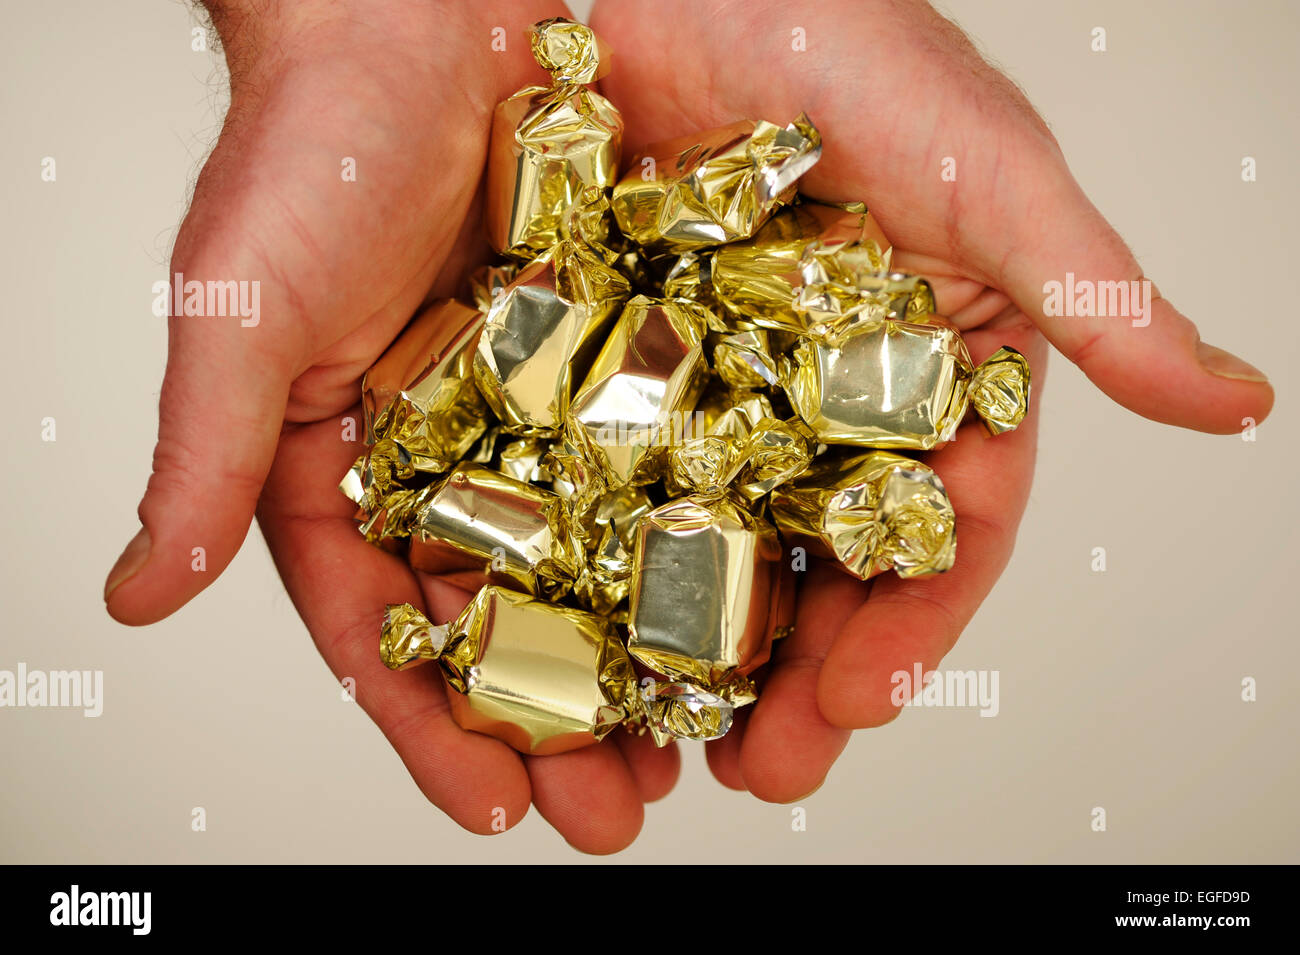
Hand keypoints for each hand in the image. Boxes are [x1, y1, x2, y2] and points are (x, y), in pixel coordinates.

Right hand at [103, 0, 677, 853]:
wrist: (409, 17)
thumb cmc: (305, 155)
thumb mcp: (242, 318)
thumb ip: (201, 459)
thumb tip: (134, 593)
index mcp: (353, 472)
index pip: (387, 630)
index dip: (432, 725)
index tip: (493, 810)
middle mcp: (457, 457)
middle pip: (511, 617)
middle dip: (560, 724)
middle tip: (618, 812)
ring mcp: (547, 410)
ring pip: (601, 555)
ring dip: (644, 653)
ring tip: (698, 744)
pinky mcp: (628, 350)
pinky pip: (674, 452)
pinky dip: (703, 526)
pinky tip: (748, 597)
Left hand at [590, 0, 1273, 799]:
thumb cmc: (843, 37)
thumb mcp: (984, 172)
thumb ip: (1087, 295)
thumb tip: (1233, 401)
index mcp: (926, 364)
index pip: (935, 526)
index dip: (911, 624)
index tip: (863, 706)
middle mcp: (818, 390)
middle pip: (813, 562)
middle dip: (793, 673)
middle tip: (758, 769)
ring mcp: (705, 382)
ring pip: (699, 542)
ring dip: (681, 652)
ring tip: (650, 748)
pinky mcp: (602, 361)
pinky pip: (588, 478)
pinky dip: (576, 561)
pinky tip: (558, 639)